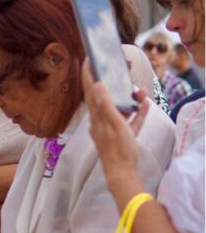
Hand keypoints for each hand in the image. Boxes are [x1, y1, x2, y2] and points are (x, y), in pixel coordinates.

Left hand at [82, 63, 148, 207]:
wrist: (122, 174)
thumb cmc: (116, 149)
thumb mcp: (113, 124)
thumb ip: (106, 104)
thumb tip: (96, 84)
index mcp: (95, 116)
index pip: (89, 90)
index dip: (87, 74)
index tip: (87, 58)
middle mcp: (100, 120)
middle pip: (104, 96)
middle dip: (110, 83)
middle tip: (117, 70)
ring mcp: (112, 128)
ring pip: (119, 107)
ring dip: (129, 97)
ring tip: (138, 90)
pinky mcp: (123, 136)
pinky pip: (131, 120)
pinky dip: (138, 112)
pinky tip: (145, 103)